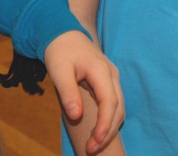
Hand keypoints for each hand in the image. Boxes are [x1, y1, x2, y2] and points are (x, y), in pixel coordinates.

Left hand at [44, 30, 123, 154]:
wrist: (63, 33)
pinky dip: (109, 119)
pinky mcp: (108, 81)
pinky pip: (114, 103)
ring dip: (110, 127)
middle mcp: (112, 74)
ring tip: (94, 144)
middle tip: (91, 149)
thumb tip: (77, 116)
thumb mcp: (58, 70)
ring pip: (119, 107)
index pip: (110, 103)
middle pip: (118, 108)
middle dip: (108, 132)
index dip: (105, 125)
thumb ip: (68, 92)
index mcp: (101, 70)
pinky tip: (99, 130)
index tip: (94, 143)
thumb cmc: (59, 51)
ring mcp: (112, 77)